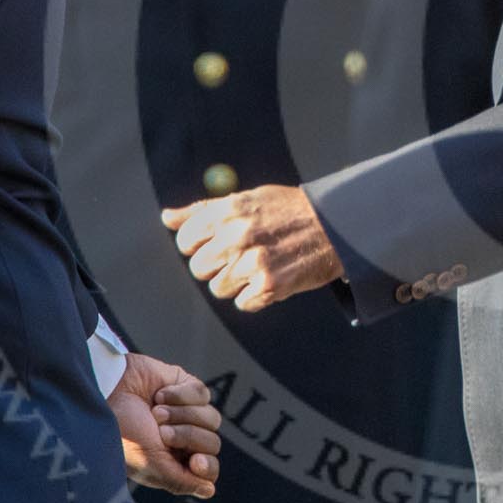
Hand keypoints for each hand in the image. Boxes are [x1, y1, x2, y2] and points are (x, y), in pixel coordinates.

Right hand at [107, 352, 219, 497]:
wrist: (107, 393)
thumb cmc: (123, 434)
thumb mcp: (150, 464)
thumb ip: (181, 481)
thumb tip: (209, 490)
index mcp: (173, 462)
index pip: (208, 470)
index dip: (207, 466)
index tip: (195, 461)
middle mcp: (182, 439)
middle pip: (213, 443)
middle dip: (187, 436)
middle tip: (161, 432)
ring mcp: (186, 412)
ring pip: (212, 418)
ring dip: (182, 415)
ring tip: (155, 412)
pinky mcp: (185, 386)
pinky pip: (203, 394)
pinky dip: (180, 395)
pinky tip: (159, 395)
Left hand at [163, 185, 343, 312]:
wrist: (335, 227)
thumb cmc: (288, 210)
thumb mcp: (246, 199)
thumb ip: (203, 210)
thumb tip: (167, 217)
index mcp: (229, 210)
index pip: (186, 238)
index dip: (197, 245)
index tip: (213, 244)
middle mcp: (238, 235)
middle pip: (198, 268)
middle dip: (215, 266)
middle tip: (238, 257)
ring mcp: (253, 261)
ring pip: (218, 288)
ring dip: (235, 283)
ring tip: (257, 267)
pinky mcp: (269, 285)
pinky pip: (242, 303)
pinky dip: (254, 296)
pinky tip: (269, 278)